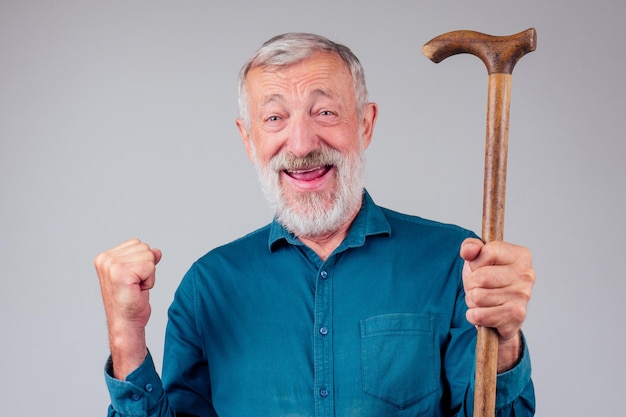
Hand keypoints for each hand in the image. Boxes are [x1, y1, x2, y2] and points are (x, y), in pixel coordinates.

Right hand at [94, 238, 161, 378]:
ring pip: (148, 256)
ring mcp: (111, 265)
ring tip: (136, 288)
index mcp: (105, 257)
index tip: (132, 280)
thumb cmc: (131, 302)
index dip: (142, 263)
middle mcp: (105, 259)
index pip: (137, 244)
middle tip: (135, 286)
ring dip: (148, 275)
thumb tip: (156, 251)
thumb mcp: (139, 275)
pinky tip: (138, 291)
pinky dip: (150, 280)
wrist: (126, 324)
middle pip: (144, 248)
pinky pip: (149, 267)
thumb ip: (145, 259)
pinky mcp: (120, 273)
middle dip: (146, 268)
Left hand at [460, 238, 534, 369]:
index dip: (476, 261)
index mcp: (521, 256)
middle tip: (478, 286)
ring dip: (472, 300)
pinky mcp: (515, 317)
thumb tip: (468, 251)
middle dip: (471, 283)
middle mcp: (526, 275)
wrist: (499, 311)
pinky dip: (474, 315)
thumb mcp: (477, 258)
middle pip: (481, 277)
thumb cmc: (488, 280)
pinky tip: (484, 311)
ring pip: (477, 297)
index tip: (480, 267)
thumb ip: (470, 247)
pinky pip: (479, 315)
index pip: (488, 251)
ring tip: (482, 299)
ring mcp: (523, 297)